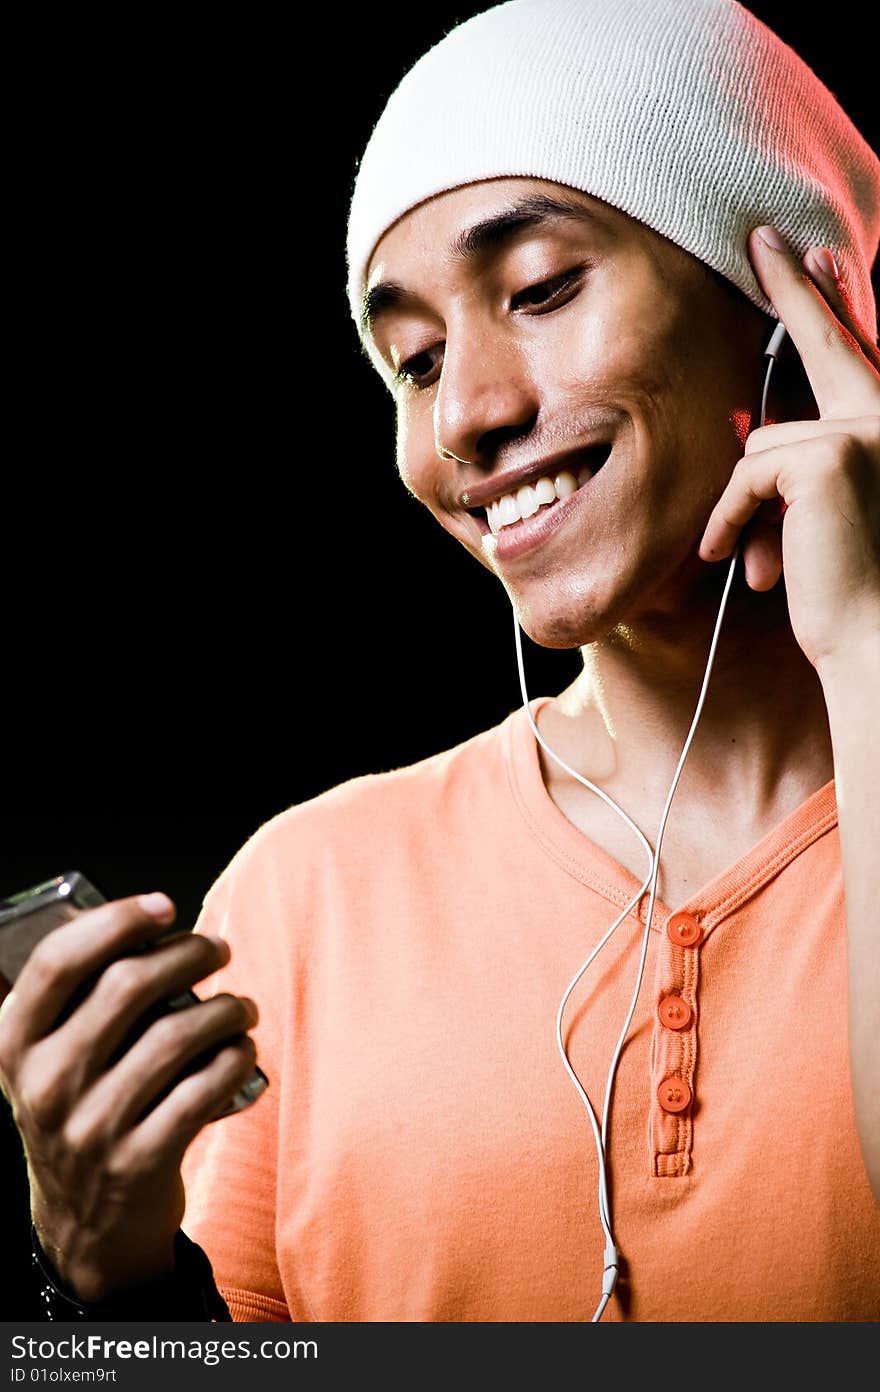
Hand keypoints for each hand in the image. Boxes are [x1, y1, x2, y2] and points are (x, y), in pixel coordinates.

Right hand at [0, 894, 259, 1302]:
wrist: (87, 1224)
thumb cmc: (84, 1108)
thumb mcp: (51, 1059)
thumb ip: (81, 999)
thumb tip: (147, 923)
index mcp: (14, 1043)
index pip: (59, 960)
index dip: (117, 920)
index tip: (164, 904)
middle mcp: (45, 1083)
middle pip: (129, 985)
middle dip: (188, 954)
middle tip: (218, 949)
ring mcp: (90, 1127)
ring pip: (177, 1034)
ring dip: (225, 1007)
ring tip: (240, 1006)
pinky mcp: (139, 1162)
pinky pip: (204, 1088)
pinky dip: (235, 1057)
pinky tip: (242, 1048)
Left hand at [699, 226, 879, 675]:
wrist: (869, 641)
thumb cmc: (844, 588)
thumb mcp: (814, 517)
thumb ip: (790, 469)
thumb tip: (744, 435)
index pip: (853, 355)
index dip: (829, 304)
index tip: (813, 253)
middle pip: (826, 343)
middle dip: (794, 289)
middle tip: (764, 237)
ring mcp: (861, 433)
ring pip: (763, 446)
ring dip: (744, 508)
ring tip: (758, 561)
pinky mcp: (826, 457)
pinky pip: (745, 475)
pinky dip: (732, 520)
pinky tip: (746, 563)